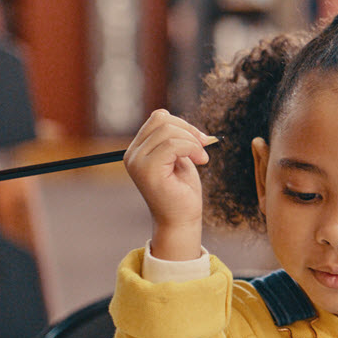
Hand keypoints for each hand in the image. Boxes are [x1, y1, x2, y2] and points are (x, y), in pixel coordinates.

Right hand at [124, 109, 214, 259]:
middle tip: (204, 146)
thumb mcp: (178, 158)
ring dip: (192, 141)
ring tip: (202, 158)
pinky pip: (172, 145)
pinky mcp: (147, 171)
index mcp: (138, 150)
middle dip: (189, 130)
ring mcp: (137, 162)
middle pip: (162, 120)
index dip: (183, 124)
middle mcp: (132, 154)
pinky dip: (192, 148)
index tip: (200, 140)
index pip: (158, 118)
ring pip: (167, 131)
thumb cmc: (182, 190)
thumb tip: (184, 124)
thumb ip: (174, 139)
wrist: (181, 219)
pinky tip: (201, 161)